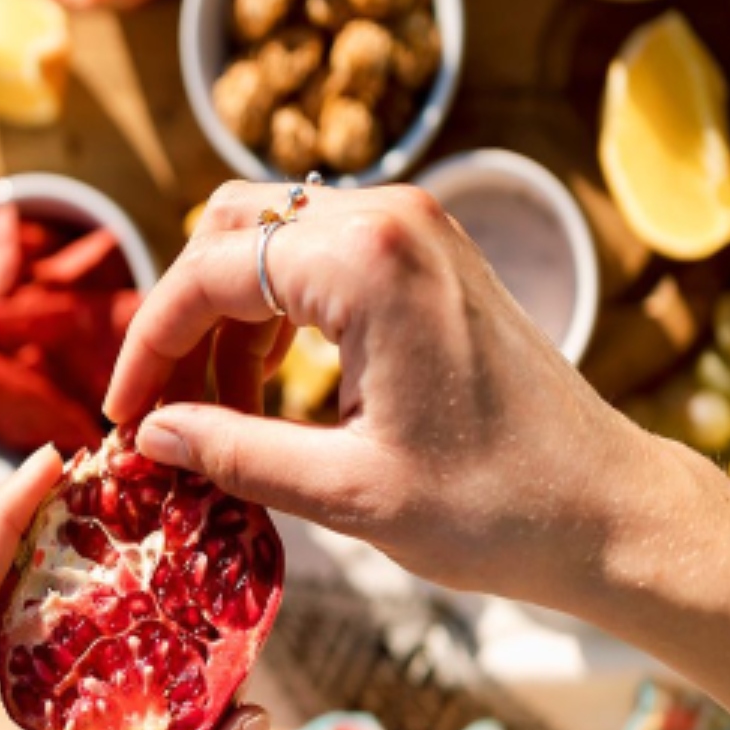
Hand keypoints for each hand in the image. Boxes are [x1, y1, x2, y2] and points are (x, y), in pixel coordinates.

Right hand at [105, 181, 673, 607]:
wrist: (606, 511)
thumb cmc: (493, 508)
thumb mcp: (345, 491)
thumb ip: (233, 451)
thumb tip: (149, 435)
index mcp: (368, 262)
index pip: (210, 274)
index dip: (149, 345)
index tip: (123, 416)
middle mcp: (392, 218)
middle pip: (232, 229)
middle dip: (184, 316)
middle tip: (165, 407)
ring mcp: (419, 229)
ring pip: (274, 238)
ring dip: (230, 317)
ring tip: (219, 413)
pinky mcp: (434, 256)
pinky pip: (322, 256)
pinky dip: (279, 312)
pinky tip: (272, 389)